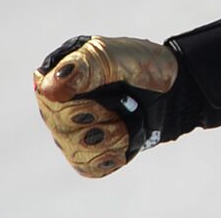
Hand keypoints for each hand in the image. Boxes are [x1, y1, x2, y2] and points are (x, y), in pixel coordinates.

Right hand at [34, 36, 177, 177]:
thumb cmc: (140, 65)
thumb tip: (48, 89)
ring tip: (130, 115)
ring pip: (79, 150)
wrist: (173, 89)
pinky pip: (91, 166)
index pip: (50, 99)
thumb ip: (84, 66)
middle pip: (63, 127)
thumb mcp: (115, 55)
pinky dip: (115, 152)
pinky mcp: (88, 157)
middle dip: (101, 112)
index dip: (81, 97)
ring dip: (113, 133)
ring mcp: (71, 136)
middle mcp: (56, 110)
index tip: (106, 82)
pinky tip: (127, 134)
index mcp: (57, 80)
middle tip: (123, 98)